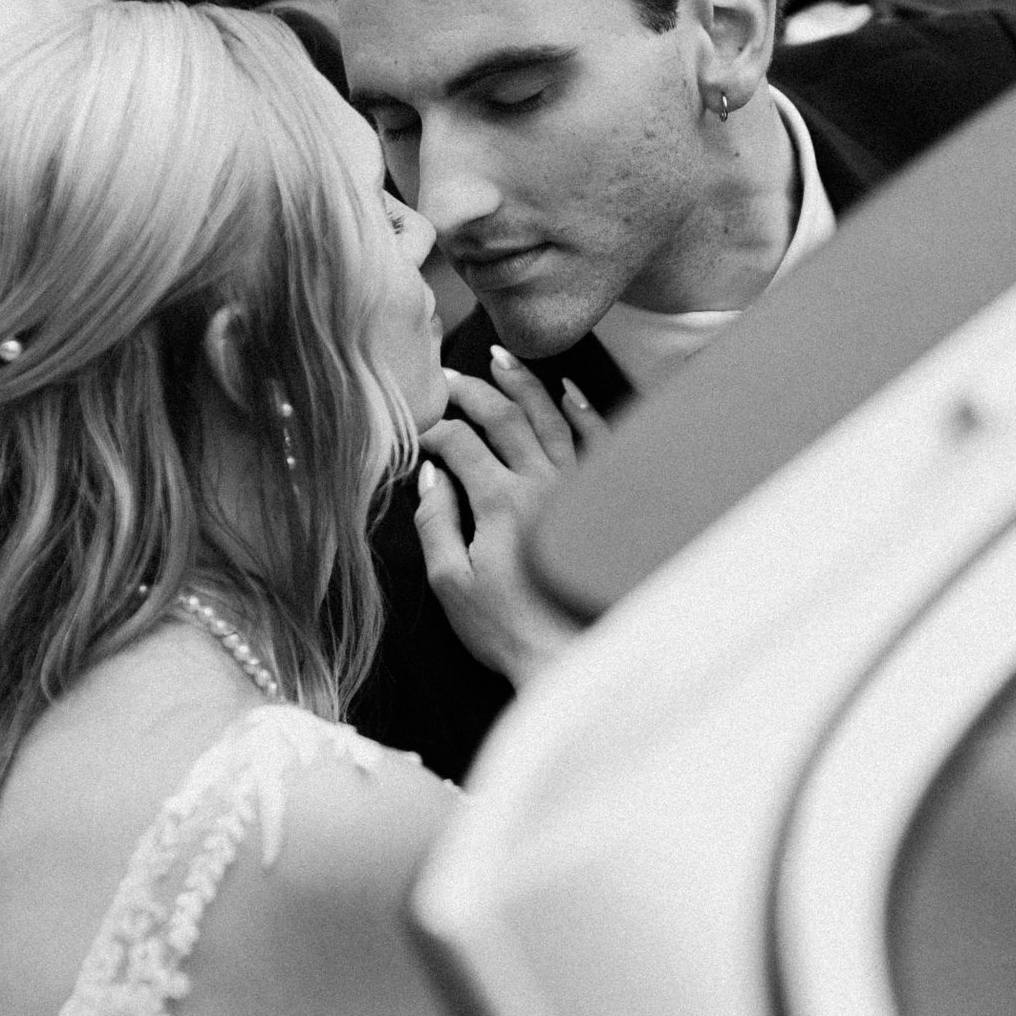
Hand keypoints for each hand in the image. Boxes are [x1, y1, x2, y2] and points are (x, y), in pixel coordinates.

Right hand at [414, 349, 603, 686]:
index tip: (414, 429)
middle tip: (448, 375)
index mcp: (500, 502)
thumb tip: (429, 475)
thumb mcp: (450, 584)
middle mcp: (542, 484)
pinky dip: (582, 411)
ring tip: (502, 359)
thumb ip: (435, 523)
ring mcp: (577, 489)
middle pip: (505, 417)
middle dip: (472, 389)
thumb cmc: (506, 630)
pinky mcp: (602, 502)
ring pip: (552, 418)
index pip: (460, 442)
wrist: (570, 657)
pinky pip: (599, 442)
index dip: (432, 427)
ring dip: (524, 384)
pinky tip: (568, 391)